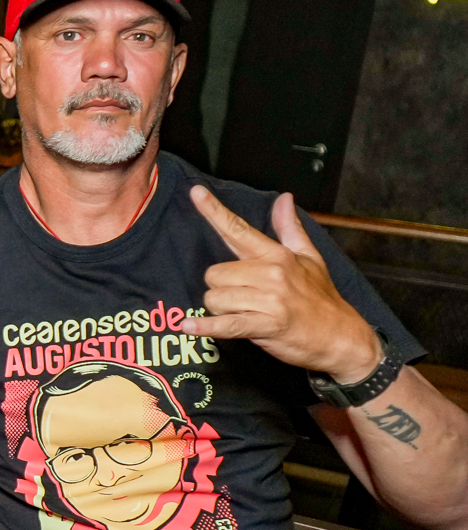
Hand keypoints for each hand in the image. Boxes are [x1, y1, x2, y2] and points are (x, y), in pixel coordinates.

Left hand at [183, 186, 379, 382]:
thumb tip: (284, 198)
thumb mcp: (310, 258)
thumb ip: (289, 229)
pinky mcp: (267, 325)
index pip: (239, 229)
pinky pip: (227, 323)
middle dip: (220, 288)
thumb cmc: (321, 299)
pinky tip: (189, 327)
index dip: (214, 211)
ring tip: (246, 313)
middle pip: (214, 273)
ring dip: (221, 310)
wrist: (342, 337)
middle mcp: (271, 272)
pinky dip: (207, 327)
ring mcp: (270, 299)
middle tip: (242, 298)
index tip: (195, 192)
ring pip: (215, 298)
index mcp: (277, 255)